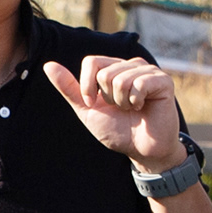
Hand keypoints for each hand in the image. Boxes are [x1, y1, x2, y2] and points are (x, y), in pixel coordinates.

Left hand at [45, 53, 185, 168]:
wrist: (141, 150)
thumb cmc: (117, 130)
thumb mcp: (87, 110)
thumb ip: (69, 88)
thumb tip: (48, 65)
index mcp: (112, 69)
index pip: (91, 62)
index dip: (87, 86)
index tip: (94, 104)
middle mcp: (130, 65)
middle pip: (105, 73)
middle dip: (108, 98)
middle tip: (121, 109)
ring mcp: (148, 71)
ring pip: (121, 79)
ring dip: (122, 102)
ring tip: (132, 109)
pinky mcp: (163, 81)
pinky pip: (140, 83)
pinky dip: (136, 101)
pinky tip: (143, 107)